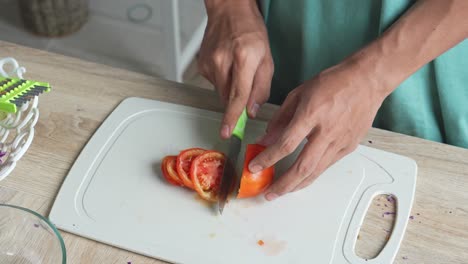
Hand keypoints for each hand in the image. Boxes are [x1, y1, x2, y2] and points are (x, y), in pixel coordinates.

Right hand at [199, 0, 273, 138]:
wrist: (229, 11)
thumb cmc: (251, 32)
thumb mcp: (267, 59)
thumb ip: (261, 88)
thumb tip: (252, 111)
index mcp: (243, 58)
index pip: (237, 96)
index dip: (232, 117)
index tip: (227, 132)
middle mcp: (223, 61)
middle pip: (228, 97)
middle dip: (236, 103)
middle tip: (243, 92)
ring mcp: (209, 63)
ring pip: (220, 92)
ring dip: (230, 89)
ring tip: (236, 70)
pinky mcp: (202, 65)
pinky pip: (214, 84)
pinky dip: (222, 81)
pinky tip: (227, 66)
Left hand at [248, 60, 389, 200]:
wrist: (367, 80)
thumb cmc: (333, 82)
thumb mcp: (299, 93)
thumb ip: (281, 118)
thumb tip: (266, 139)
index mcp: (311, 114)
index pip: (285, 144)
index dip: (268, 158)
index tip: (254, 166)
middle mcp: (327, 131)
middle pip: (302, 167)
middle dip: (283, 184)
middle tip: (269, 193)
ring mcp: (340, 141)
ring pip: (316, 172)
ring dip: (297, 185)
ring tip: (282, 191)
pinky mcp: (349, 147)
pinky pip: (327, 165)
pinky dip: (312, 174)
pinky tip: (301, 177)